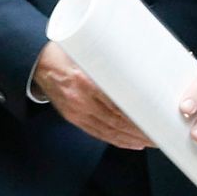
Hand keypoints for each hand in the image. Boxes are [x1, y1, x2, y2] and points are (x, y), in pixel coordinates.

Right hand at [33, 41, 152, 150]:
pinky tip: (131, 143)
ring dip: (132, 138)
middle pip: (116, 122)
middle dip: (140, 131)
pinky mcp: (73, 118)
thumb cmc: (63, 53)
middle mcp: (80, 100)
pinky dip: (117, 140)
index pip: (117, 105)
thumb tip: (138, 64)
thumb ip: (108, 62)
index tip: (155, 118)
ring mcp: (76, 112)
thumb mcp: (86, 52)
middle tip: (159, 133)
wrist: (37, 62)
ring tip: (151, 141)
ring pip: (110, 131)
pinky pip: (98, 133)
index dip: (137, 116)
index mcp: (85, 82)